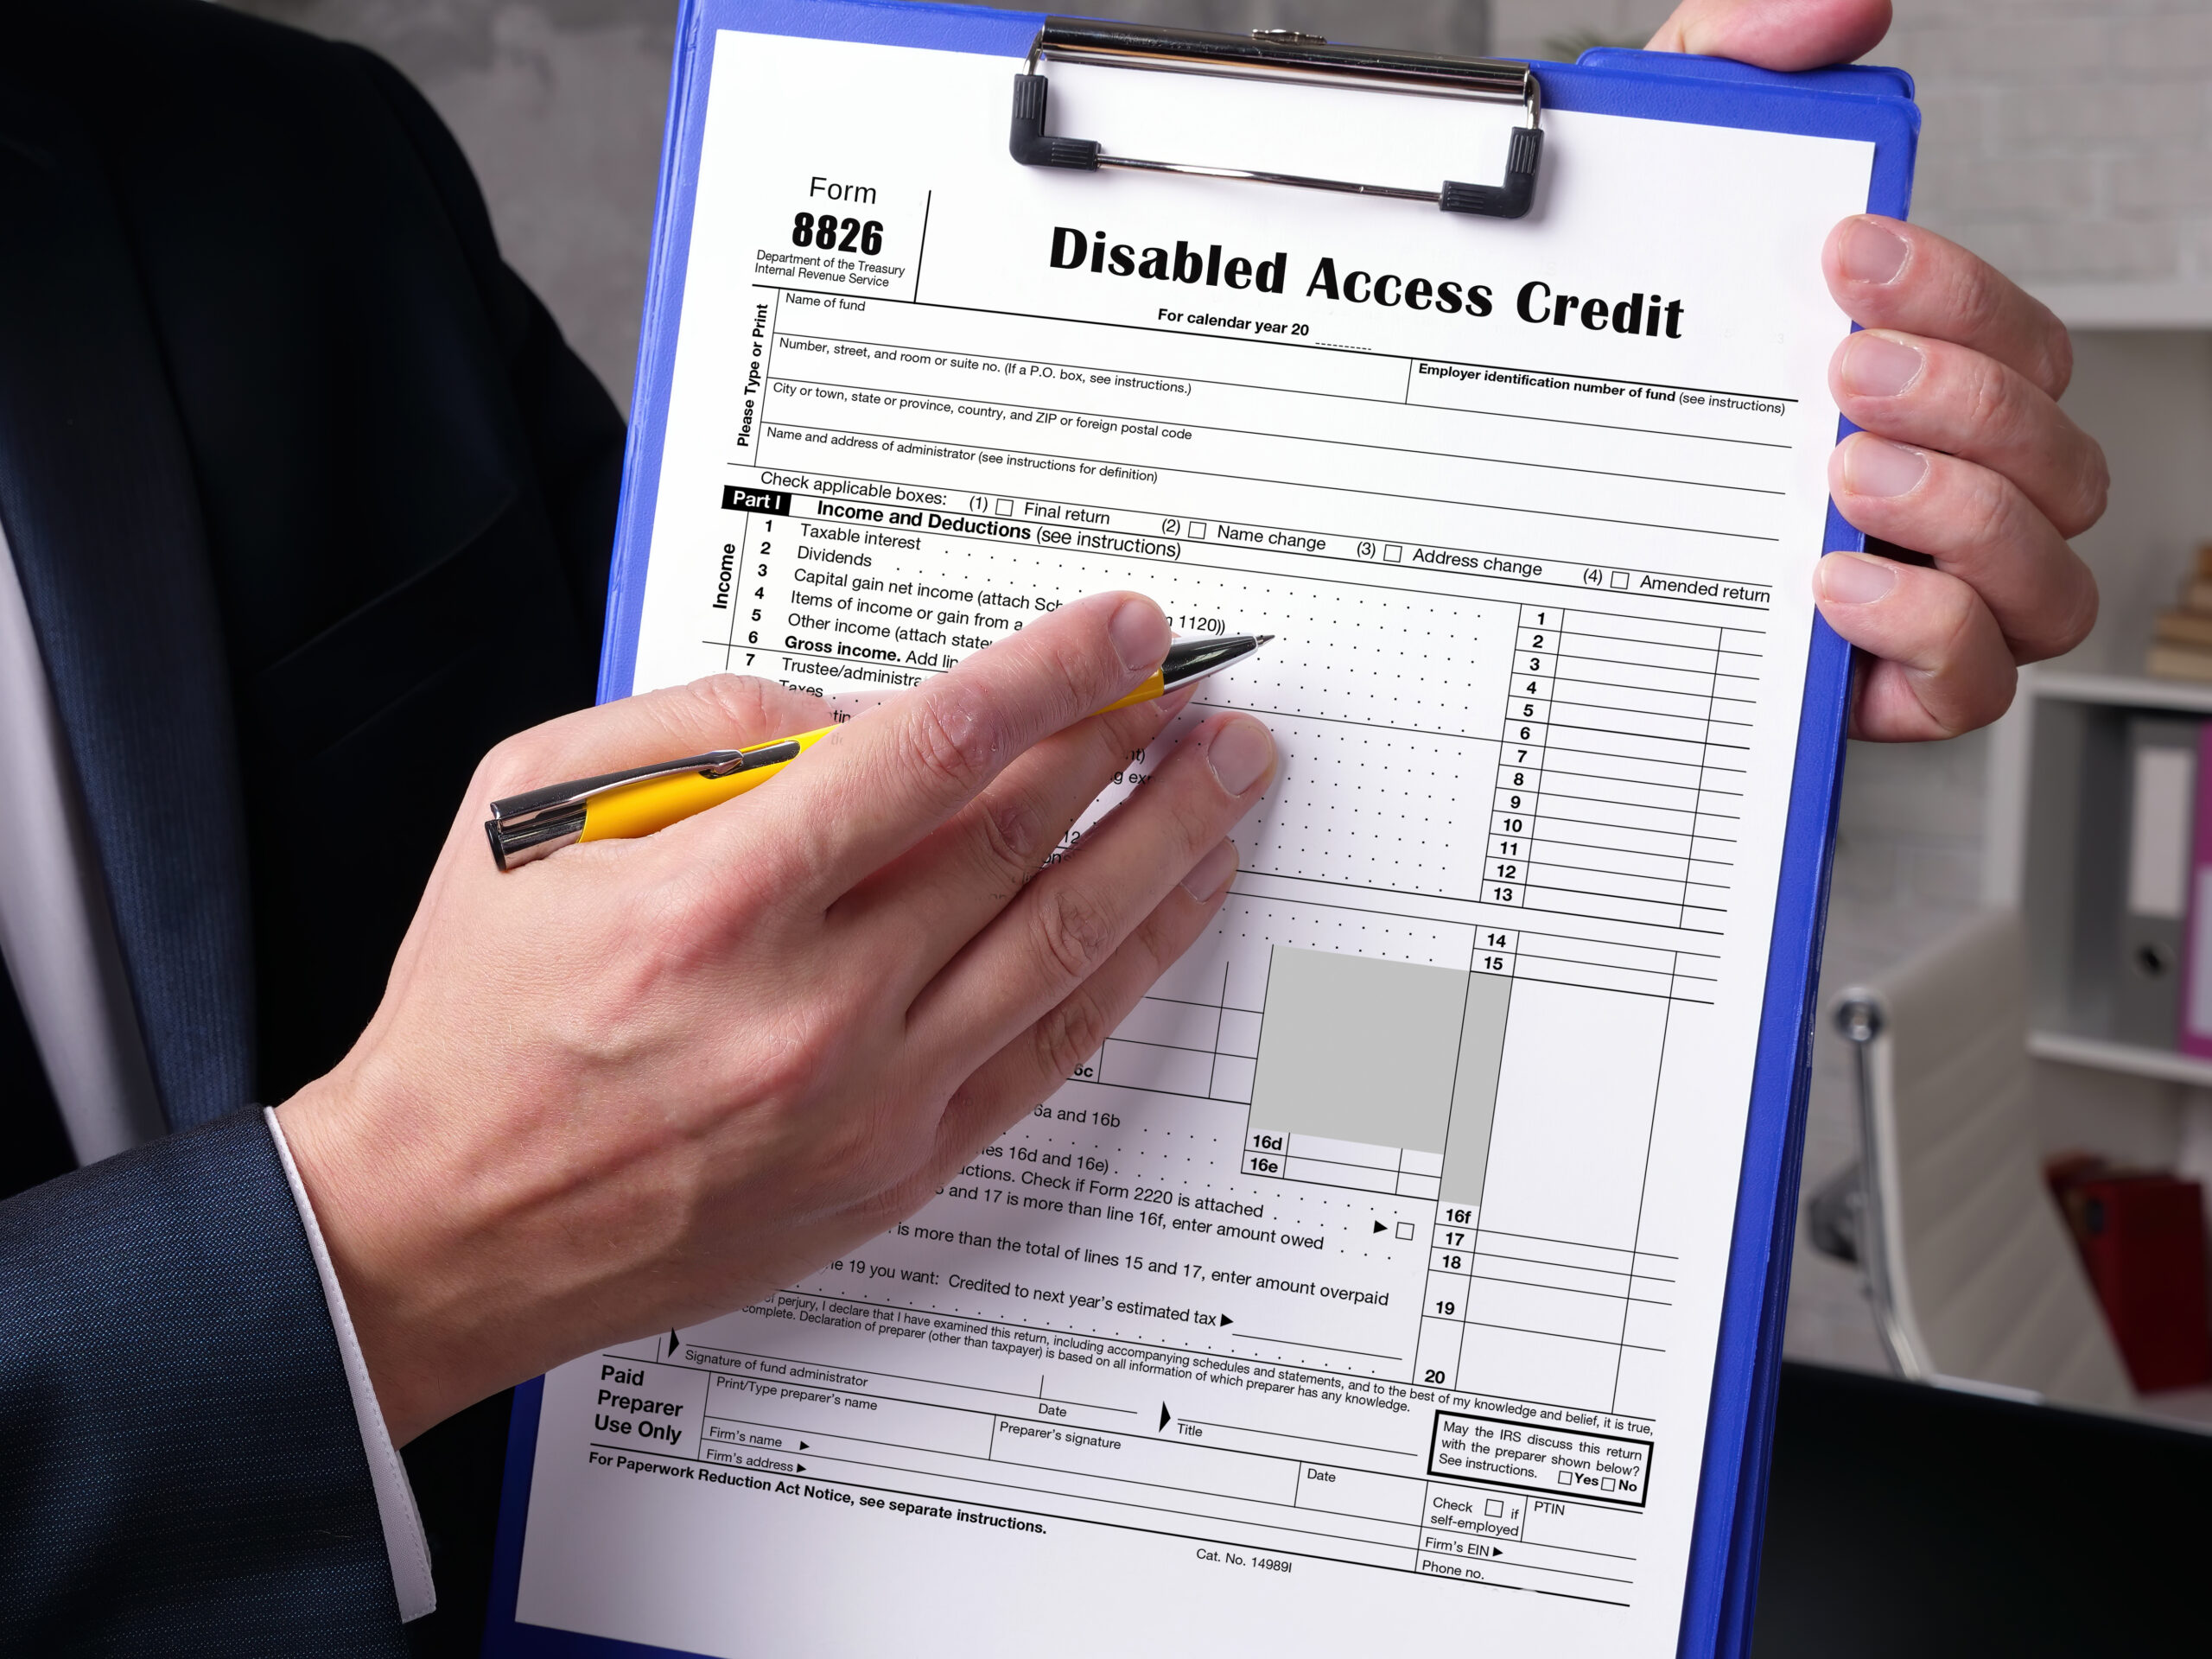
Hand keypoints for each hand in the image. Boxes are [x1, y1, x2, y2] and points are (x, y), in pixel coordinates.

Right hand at [277, 593, 1274, 1443]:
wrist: (444, 1226)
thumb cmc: (476, 1018)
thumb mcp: (524, 813)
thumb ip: (687, 729)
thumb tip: (846, 708)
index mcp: (712, 900)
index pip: (930, 750)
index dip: (1047, 676)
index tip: (1121, 631)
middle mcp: (809, 1005)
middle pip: (1019, 839)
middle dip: (1127, 745)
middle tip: (1197, 686)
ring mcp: (868, 1098)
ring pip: (1065, 943)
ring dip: (1166, 845)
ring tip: (1231, 774)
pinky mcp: (896, 1165)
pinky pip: (1049, 1048)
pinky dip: (1131, 966)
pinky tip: (1176, 903)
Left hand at [1650, 0, 2106, 738]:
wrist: (1501, 529)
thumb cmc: (1611, 361)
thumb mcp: (1654, 192)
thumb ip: (1741, 65)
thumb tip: (1842, 5)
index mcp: (1917, 382)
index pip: (2014, 336)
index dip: (1960, 294)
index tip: (1853, 257)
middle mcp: (1942, 487)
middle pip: (2055, 453)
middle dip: (1968, 401)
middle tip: (1844, 374)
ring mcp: (1922, 593)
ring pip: (2047, 574)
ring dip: (1965, 515)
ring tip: (1846, 472)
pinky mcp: (1874, 689)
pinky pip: (1972, 682)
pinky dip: (1925, 631)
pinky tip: (1830, 579)